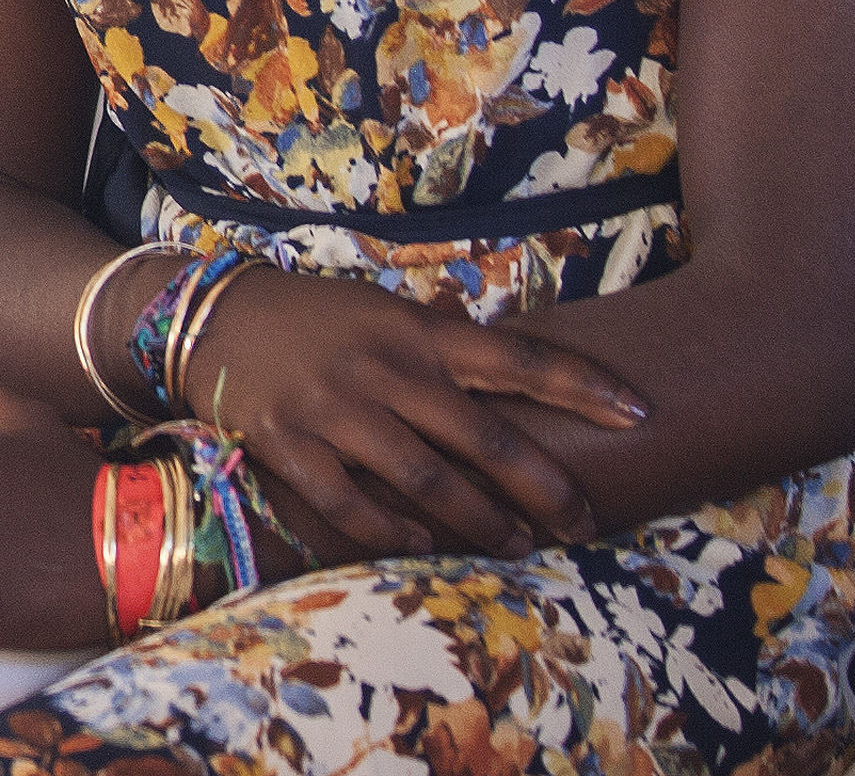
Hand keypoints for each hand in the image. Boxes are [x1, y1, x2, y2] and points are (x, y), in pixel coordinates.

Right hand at [182, 269, 645, 559]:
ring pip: (427, 481)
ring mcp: (337, 410)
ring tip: (516, 544)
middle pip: (483, 437)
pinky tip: (422, 545)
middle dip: (544, 486)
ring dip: (480, 521)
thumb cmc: (317, 317)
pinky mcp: (292, 446)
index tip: (638, 411)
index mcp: (414, 330)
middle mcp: (384, 370)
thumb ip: (442, 342)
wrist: (216, 317)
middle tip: (585, 521)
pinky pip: (352, 505)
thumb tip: (515, 366)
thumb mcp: (383, 310)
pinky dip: (392, 532)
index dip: (582, 384)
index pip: (517, 357)